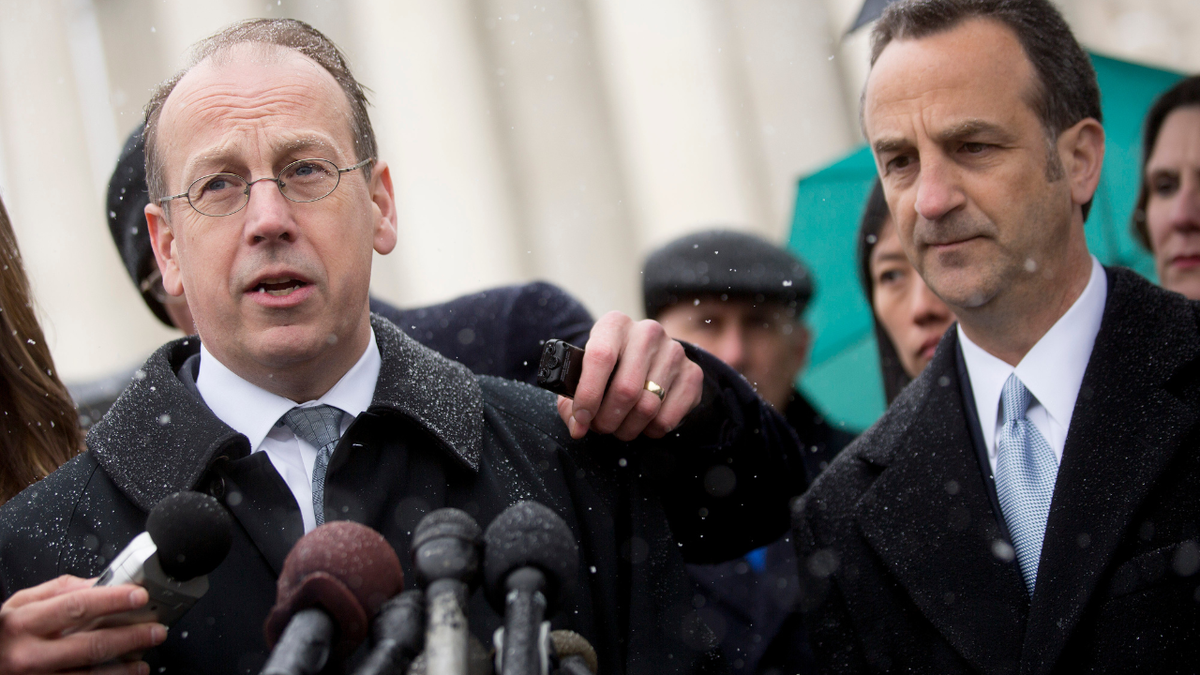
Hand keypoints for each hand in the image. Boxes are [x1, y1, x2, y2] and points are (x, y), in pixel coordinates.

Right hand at [0, 575, 166, 673]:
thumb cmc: (4, 632)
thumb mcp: (20, 604)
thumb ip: (59, 590)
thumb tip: (100, 583)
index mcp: (24, 623)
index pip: (76, 606)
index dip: (112, 600)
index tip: (140, 595)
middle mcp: (30, 654)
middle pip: (90, 645)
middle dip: (130, 637)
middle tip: (156, 630)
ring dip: (122, 669)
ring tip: (144, 662)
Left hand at [557, 311, 702, 440]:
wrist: (650, 356)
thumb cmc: (609, 367)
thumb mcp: (585, 372)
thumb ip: (571, 399)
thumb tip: (577, 425)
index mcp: (615, 324)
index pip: (601, 357)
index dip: (587, 394)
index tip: (581, 418)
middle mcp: (647, 332)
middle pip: (626, 389)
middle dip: (607, 419)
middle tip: (599, 427)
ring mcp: (674, 352)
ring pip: (647, 407)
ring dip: (627, 428)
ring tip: (619, 427)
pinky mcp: (692, 373)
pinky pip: (668, 418)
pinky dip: (650, 430)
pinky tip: (643, 423)